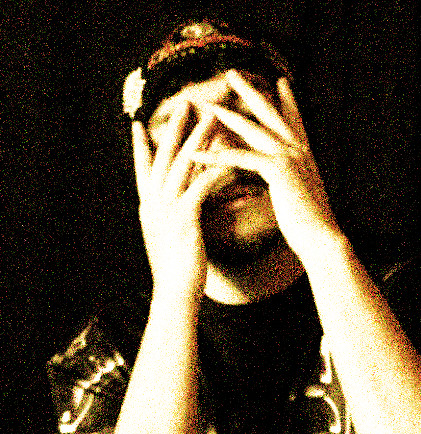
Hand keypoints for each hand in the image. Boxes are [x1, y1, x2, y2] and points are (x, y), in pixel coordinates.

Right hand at [132, 102, 231, 294]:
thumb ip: (169, 216)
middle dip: (174, 129)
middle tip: (186, 103)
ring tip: (212, 116)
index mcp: (148, 207)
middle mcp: (153, 203)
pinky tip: (230, 157)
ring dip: (197, 139)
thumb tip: (178, 204)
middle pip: (164, 158)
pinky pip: (201, 186)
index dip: (142, 146)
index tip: (139, 124)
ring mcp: (166, 209)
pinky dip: (215, 169)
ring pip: (182, 164)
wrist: (174, 293)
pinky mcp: (184, 218)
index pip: (143, 169)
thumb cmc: (175, 269)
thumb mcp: (167, 237)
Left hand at [190, 70, 340, 262]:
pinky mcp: (278, 170)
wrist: (322, 238)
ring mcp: (289, 157)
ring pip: (253, 129)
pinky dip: (219, 155)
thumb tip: (289, 181)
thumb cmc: (311, 225)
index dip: (287, 101)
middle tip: (232, 74)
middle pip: (270, 114)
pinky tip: (199, 154)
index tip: (280, 82)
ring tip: (208, 105)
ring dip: (227, 116)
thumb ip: (296, 182)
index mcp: (305, 156)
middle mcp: (298, 150)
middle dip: (251, 92)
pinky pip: (242, 157)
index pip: (294, 121)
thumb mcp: (304, 196)